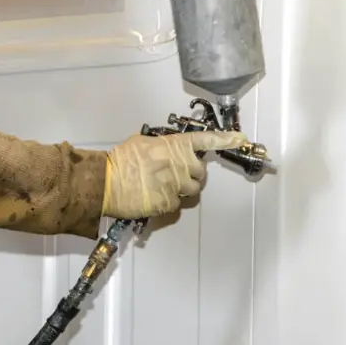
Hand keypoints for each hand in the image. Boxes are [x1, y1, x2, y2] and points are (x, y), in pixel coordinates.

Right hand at [101, 130, 247, 219]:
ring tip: (162, 187)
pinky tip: (153, 197)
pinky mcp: (168, 202)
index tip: (240, 139)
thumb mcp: (142, 142)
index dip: (225, 139)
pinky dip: (167, 203)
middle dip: (192, 175)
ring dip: (182, 191)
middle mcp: (179, 163)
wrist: (105, 181)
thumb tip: (169, 150)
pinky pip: (176, 205)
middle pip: (200, 173)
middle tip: (175, 175)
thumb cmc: (120, 161)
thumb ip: (162, 145)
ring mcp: (175, 184)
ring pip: (192, 191)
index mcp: (174, 145)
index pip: (205, 140)